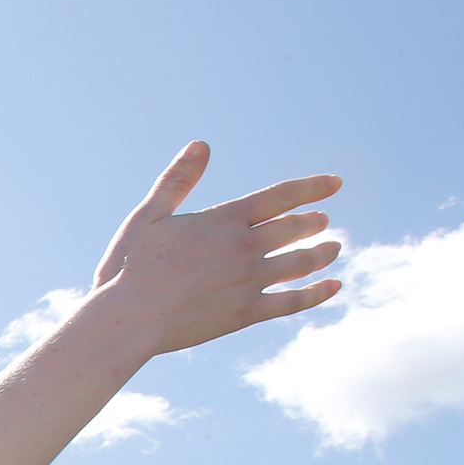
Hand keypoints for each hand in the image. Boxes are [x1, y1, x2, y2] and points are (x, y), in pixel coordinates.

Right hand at [86, 142, 341, 357]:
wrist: (128, 320)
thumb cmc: (129, 267)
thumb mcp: (148, 215)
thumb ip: (177, 180)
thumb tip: (201, 144)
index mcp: (225, 219)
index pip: (281, 195)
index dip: (311, 187)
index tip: (335, 183)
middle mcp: (245, 246)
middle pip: (295, 228)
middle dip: (313, 222)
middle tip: (323, 221)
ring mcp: (249, 281)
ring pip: (301, 263)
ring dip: (322, 254)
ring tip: (334, 248)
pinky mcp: (246, 313)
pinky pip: (292, 302)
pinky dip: (317, 294)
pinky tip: (334, 287)